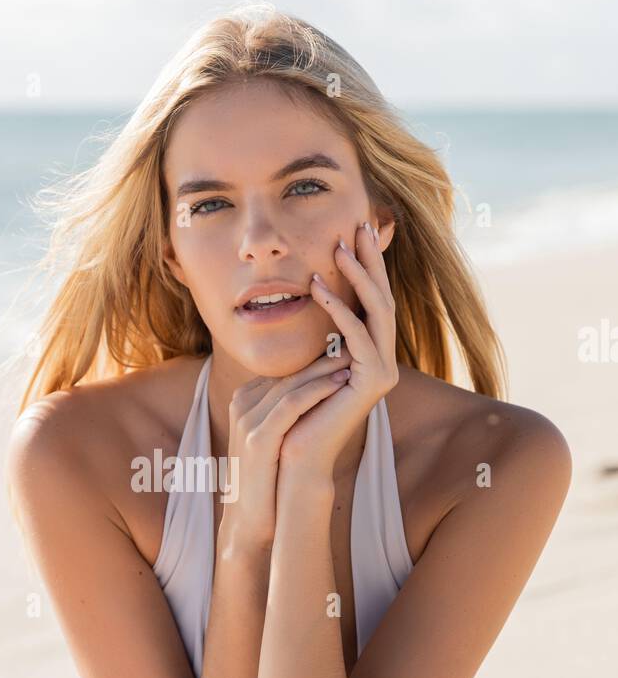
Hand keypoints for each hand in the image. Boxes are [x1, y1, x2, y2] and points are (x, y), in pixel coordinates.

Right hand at [218, 348, 354, 553]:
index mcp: (244, 400)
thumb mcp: (275, 435)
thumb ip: (288, 409)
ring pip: (291, 383)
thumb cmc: (270, 478)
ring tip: (355, 356)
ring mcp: (247, 420)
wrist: (253, 517)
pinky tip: (343, 380)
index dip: (316, 359)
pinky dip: (319, 389)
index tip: (347, 347)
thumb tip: (320, 386)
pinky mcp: (258, 438)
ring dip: (326, 368)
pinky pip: (292, 404)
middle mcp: (241, 404)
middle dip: (323, 357)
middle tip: (356, 341)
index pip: (284, 370)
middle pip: (288, 371)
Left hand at [277, 221, 397, 479]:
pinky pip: (358, 335)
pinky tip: (319, 287)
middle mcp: (384, 359)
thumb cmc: (293, 412)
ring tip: (340, 246)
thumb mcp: (304, 360)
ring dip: (358, 275)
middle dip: (371, 259)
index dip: (366, 264)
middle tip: (361, 222)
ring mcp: (384, 370)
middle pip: (383, 297)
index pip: (372, 300)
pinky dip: (339, 309)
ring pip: (378, 311)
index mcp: (370, 354)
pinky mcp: (374, 381)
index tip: (355, 229)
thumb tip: (305, 300)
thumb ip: (315, 335)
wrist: (296, 455)